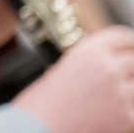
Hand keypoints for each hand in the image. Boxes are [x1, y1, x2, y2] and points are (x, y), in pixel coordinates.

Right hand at [14, 26, 133, 132]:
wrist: (37, 130)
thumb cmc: (41, 105)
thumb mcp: (61, 72)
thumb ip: (87, 66)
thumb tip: (105, 67)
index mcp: (88, 53)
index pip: (121, 37)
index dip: (128, 43)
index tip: (130, 48)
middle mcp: (108, 69)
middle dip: (131, 67)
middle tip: (124, 76)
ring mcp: (121, 94)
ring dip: (130, 89)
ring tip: (116, 96)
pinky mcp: (127, 118)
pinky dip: (128, 110)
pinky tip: (114, 113)